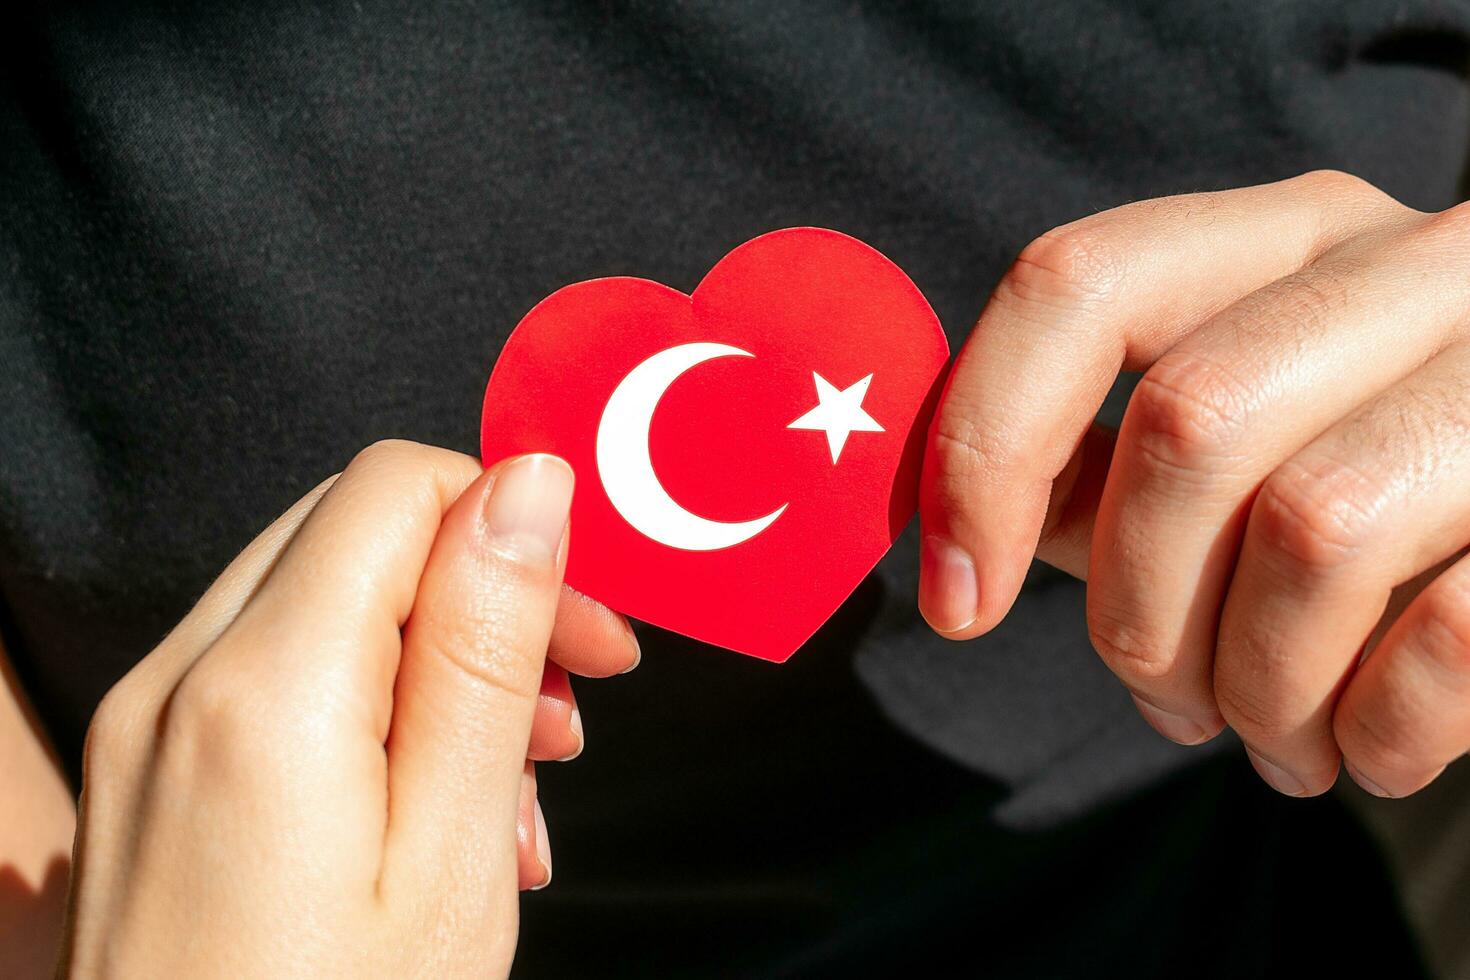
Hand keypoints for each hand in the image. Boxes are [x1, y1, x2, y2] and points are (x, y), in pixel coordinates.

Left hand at [60, 442, 636, 976]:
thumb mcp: (453, 850)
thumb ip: (488, 650)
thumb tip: (528, 484)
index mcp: (262, 686)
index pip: (396, 487)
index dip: (514, 527)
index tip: (592, 630)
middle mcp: (178, 677)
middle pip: (358, 534)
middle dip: (486, 594)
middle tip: (576, 700)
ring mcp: (149, 725)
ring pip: (325, 601)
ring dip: (442, 656)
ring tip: (524, 780)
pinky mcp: (149, 771)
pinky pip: (278, 676)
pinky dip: (376, 705)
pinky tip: (440, 803)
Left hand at [920, 171, 1469, 798]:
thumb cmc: (1377, 506)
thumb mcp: (1230, 458)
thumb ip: (1096, 473)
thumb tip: (960, 538)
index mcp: (1288, 237)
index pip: (1076, 284)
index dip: (983, 449)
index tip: (954, 600)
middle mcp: (1414, 263)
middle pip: (1189, 423)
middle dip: (1138, 611)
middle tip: (1166, 702)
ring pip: (1317, 527)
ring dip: (1257, 687)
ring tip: (1269, 740)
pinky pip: (1455, 632)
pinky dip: (1377, 728)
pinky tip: (1365, 753)